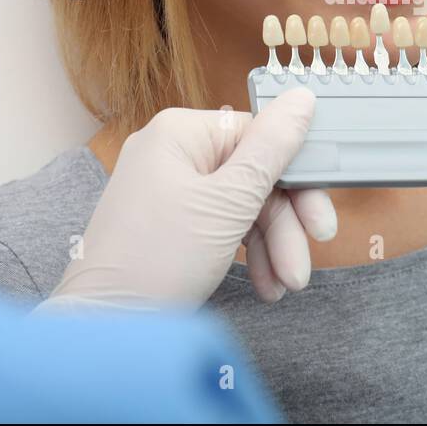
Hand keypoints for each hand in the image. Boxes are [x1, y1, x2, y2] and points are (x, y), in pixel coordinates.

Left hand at [42, 87, 335, 311]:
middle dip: (284, 226)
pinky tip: (266, 286)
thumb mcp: (228, 204)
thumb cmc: (156, 260)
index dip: (297, 180)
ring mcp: (169, 190)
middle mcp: (173, 153)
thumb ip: (271, 149)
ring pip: (243, 207)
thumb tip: (303, 96)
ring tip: (284, 285)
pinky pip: (223, 227)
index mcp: (182, 133)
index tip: (321, 220)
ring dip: (272, 248)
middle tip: (304, 266)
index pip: (261, 136)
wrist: (105, 329)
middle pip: (255, 176)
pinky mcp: (171, 224)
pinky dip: (248, 255)